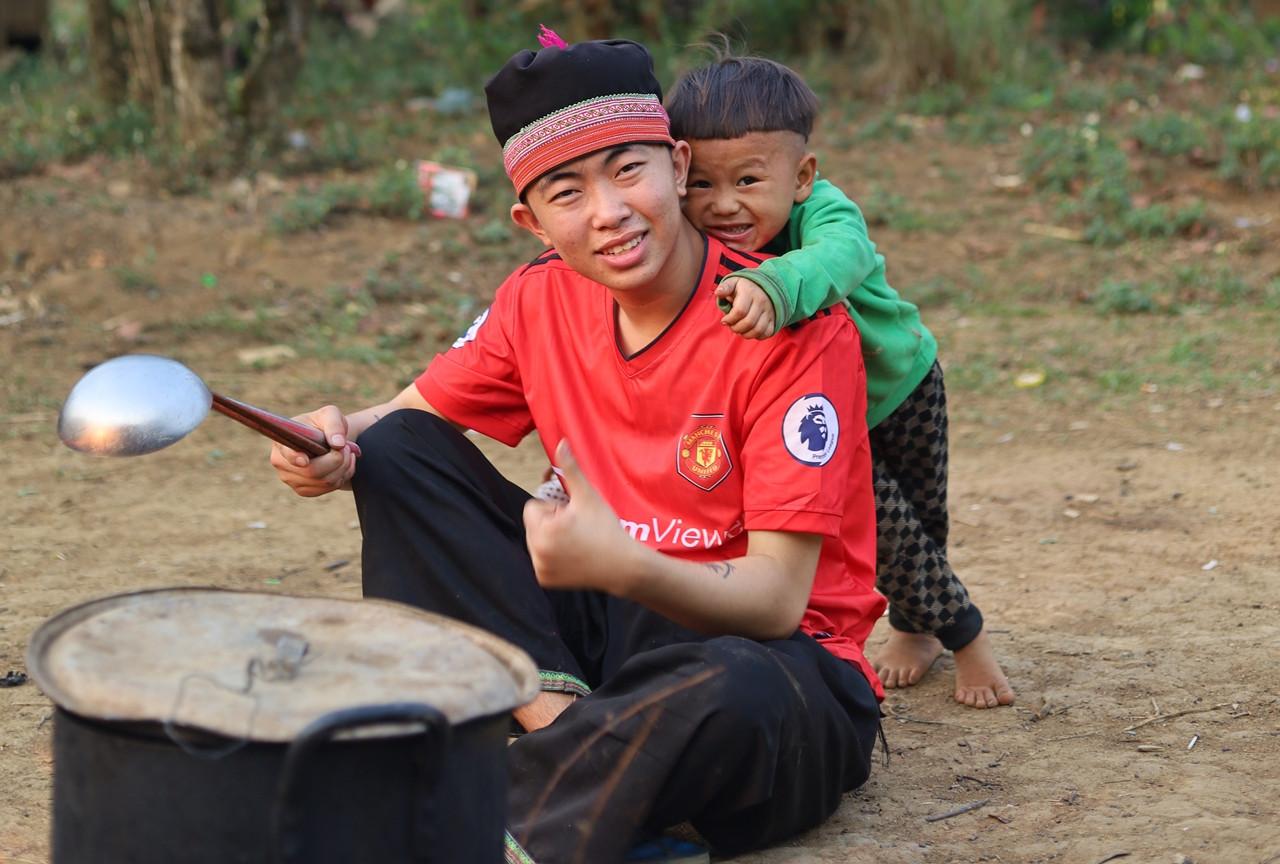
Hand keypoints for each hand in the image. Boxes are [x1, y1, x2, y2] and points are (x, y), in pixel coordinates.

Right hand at [269, 405, 359, 496]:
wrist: (325, 438)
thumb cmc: (323, 424)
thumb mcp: (329, 415)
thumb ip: (334, 424)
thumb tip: (338, 443)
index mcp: (281, 443)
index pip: (286, 454)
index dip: (294, 458)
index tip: (304, 460)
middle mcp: (281, 464)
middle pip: (312, 472)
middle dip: (337, 460)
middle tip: (346, 447)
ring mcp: (291, 480)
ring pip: (325, 482)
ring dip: (344, 467)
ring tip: (346, 451)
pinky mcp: (304, 490)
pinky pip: (329, 488)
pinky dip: (343, 475)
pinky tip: (344, 463)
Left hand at [522, 439, 637, 593]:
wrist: (623, 566)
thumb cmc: (606, 528)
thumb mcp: (588, 495)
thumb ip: (570, 469)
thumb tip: (560, 442)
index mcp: (543, 530)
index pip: (533, 507)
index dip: (553, 506)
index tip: (572, 513)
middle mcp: (536, 552)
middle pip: (533, 524)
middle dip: (550, 521)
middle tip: (576, 526)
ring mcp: (540, 568)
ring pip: (536, 541)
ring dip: (550, 536)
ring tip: (576, 539)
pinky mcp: (545, 580)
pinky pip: (541, 559)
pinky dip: (552, 555)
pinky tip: (573, 554)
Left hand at [716, 276, 775, 338]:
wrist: (762, 287)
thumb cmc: (743, 288)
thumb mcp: (733, 283)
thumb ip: (725, 288)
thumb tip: (718, 293)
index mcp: (750, 292)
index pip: (740, 311)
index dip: (729, 319)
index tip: (724, 320)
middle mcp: (762, 302)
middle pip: (748, 323)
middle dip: (736, 328)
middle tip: (731, 326)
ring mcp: (769, 311)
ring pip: (758, 330)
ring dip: (745, 334)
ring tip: (739, 329)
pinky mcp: (773, 319)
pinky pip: (766, 333)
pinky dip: (756, 336)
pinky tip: (749, 330)